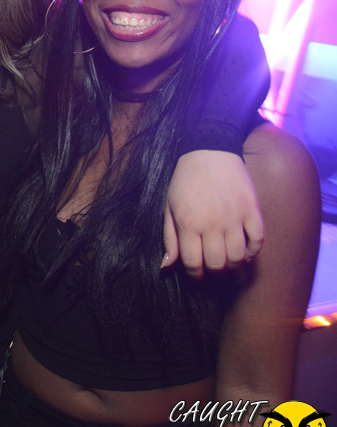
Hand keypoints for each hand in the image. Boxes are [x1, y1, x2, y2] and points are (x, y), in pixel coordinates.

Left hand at [163, 149, 263, 277]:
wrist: (209, 151)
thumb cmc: (185, 181)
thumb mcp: (169, 208)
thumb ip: (170, 238)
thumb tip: (167, 267)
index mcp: (188, 224)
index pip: (193, 263)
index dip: (195, 275)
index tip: (197, 275)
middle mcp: (212, 223)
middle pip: (217, 264)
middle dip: (214, 272)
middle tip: (213, 268)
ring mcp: (234, 217)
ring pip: (238, 257)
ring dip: (234, 266)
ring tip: (229, 262)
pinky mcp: (252, 209)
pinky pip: (258, 240)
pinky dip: (254, 252)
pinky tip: (246, 252)